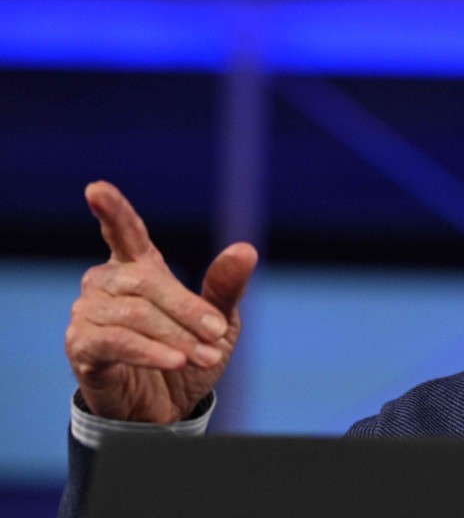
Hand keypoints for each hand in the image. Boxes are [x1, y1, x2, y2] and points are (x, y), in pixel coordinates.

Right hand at [65, 181, 257, 422]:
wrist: (168, 409)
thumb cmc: (189, 354)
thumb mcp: (219, 321)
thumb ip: (226, 286)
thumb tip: (246, 249)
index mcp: (139, 267)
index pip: (125, 233)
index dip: (112, 211)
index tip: (96, 189)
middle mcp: (106, 283)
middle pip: (147, 282)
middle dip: (188, 310)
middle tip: (218, 336)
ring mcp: (89, 314)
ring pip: (136, 314)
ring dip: (177, 337)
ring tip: (206, 356)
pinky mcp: (82, 347)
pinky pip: (117, 342)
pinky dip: (152, 352)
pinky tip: (176, 362)